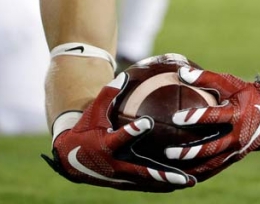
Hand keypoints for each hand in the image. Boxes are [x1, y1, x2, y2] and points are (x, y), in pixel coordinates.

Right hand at [43, 72, 195, 191]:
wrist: (69, 159)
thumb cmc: (85, 130)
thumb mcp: (93, 112)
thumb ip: (108, 94)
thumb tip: (125, 74)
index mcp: (106, 144)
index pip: (120, 137)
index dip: (133, 130)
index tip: (147, 122)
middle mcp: (115, 164)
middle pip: (141, 170)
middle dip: (161, 173)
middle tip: (181, 175)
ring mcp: (120, 177)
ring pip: (147, 182)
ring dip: (167, 182)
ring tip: (190, 181)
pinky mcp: (124, 183)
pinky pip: (146, 184)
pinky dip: (163, 184)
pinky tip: (182, 181)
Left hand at [168, 67, 259, 180]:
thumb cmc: (243, 93)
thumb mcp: (229, 82)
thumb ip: (206, 78)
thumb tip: (181, 72)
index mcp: (236, 113)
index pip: (214, 117)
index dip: (195, 117)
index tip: (175, 118)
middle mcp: (238, 134)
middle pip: (212, 147)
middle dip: (190, 152)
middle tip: (168, 152)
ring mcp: (238, 149)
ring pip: (213, 162)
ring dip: (192, 166)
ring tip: (171, 167)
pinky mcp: (236, 157)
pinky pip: (216, 167)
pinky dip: (200, 172)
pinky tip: (183, 174)